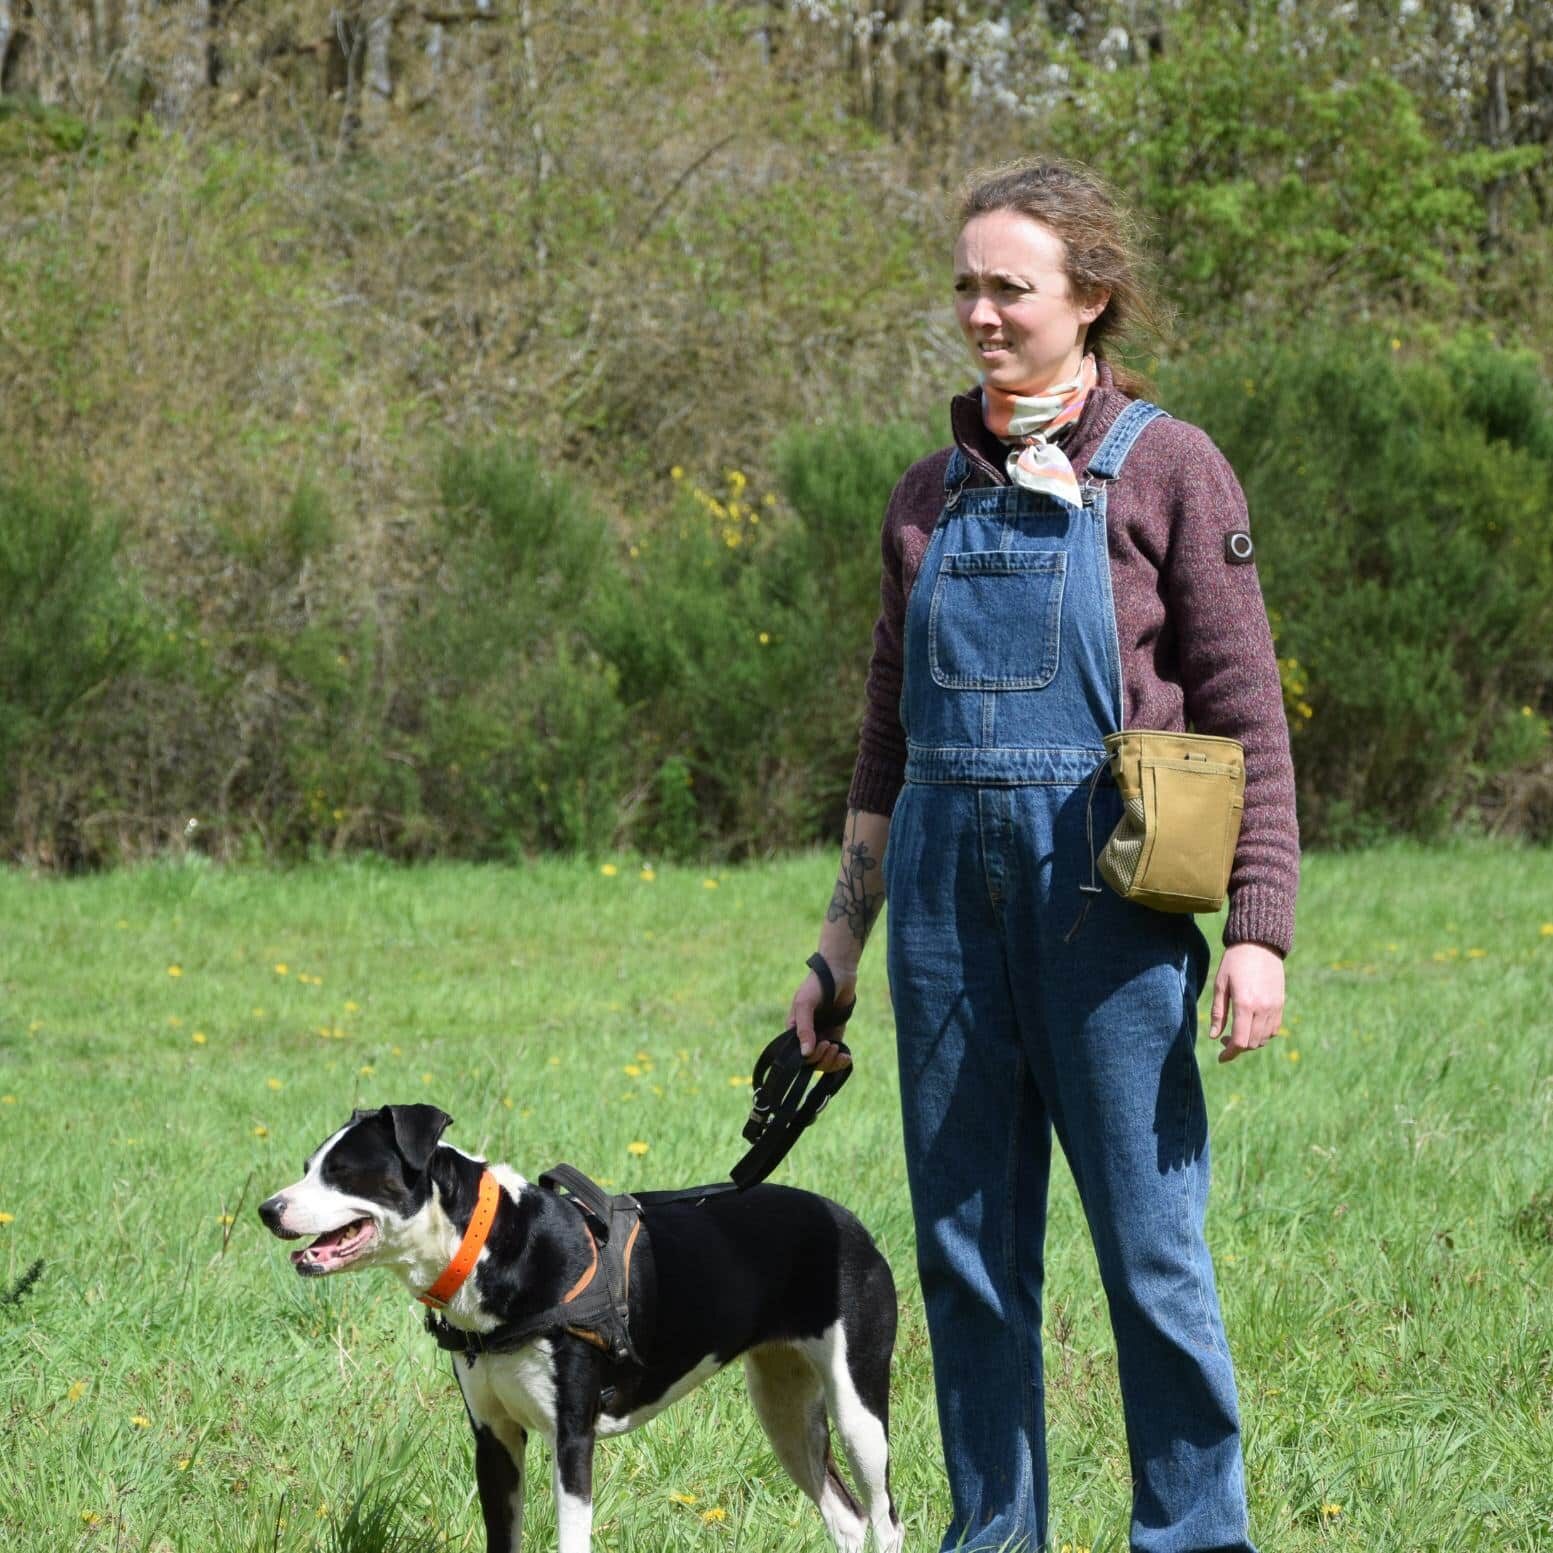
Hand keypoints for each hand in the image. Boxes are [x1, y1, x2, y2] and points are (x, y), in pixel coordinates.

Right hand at [789, 968, 855, 1073]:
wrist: (837, 971)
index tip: (822, 1044)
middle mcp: (806, 1034)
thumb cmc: (816, 985)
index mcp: (793, 1029)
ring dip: (831, 1062)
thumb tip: (805, 1054)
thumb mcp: (805, 1005)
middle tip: (831, 1045)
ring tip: (839, 1051)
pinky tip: (847, 1058)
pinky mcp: (835, 1032)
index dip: (810, 1057)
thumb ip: (804, 1029)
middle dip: (822, 1059)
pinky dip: (841, 1060)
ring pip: (824, 1061)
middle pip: (811, 1061)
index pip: (797, 1054)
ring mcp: (821, 1034)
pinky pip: (836, 1054)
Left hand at [1207, 942, 1284, 1062]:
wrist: (1260, 944)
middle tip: (1225, 1039)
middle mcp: (1263, 1009)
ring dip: (1250, 1042)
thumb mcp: (1220, 985)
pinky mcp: (1281, 1004)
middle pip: (1253, 1043)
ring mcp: (1274, 1007)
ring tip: (1237, 1032)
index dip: (1230, 1053)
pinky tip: (1251, 1026)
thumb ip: (1219, 1012)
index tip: (1221, 1058)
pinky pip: (1274, 1029)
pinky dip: (1263, 1034)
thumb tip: (1215, 1037)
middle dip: (1238, 1048)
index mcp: (1245, 1004)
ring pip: (1264, 1038)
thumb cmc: (1234, 962)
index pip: (1240, 1041)